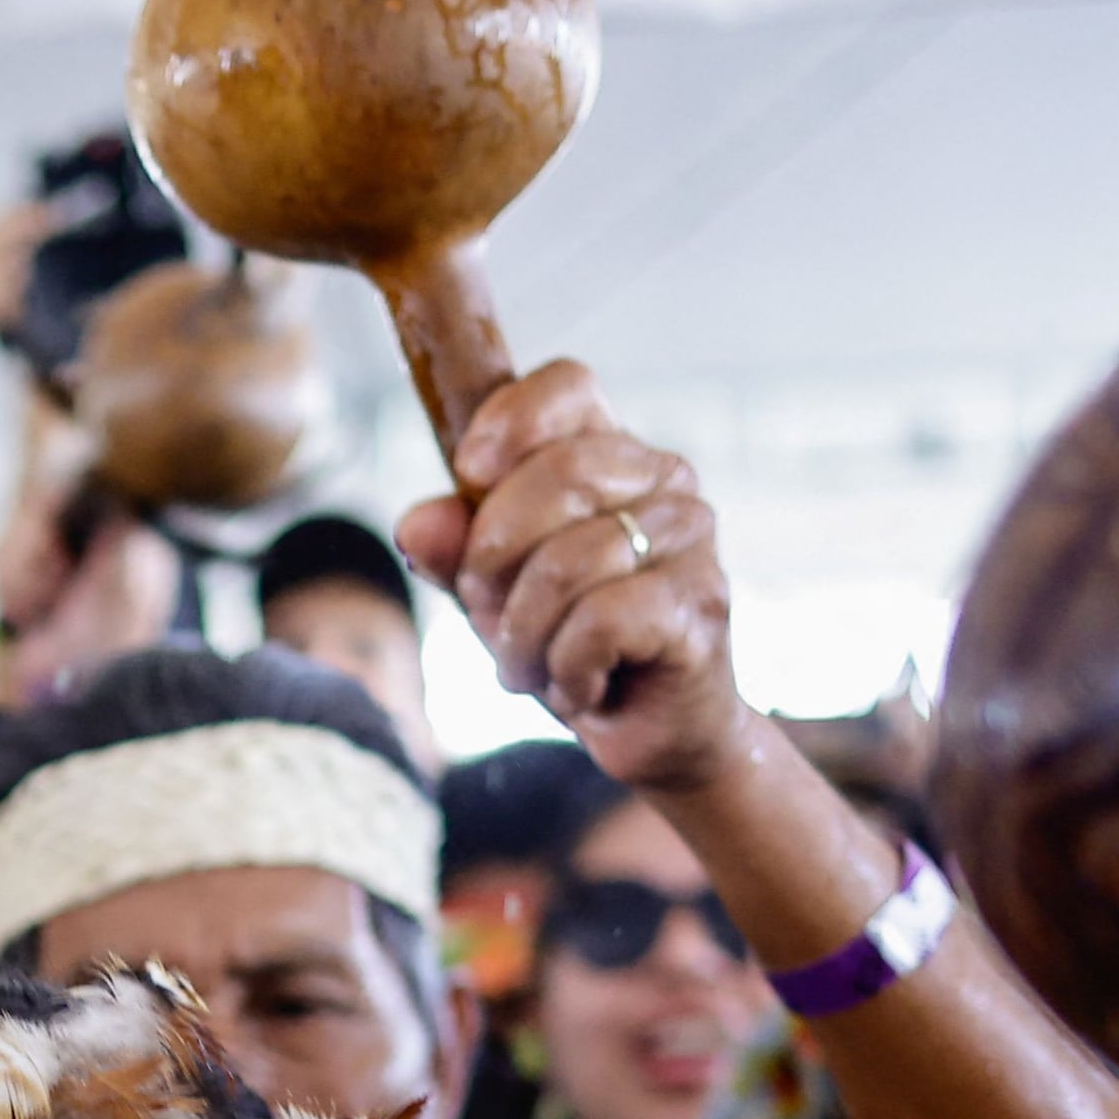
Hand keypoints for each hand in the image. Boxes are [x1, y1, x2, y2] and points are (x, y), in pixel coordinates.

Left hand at [398, 364, 742, 785]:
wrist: (653, 733)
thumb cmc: (574, 646)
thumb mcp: (495, 595)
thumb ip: (456, 552)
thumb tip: (419, 522)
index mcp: (613, 454)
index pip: (569, 385)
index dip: (509, 420)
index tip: (468, 474)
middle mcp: (666, 481)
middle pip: (558, 474)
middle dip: (494, 559)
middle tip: (488, 616)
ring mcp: (691, 540)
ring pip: (570, 560)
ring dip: (524, 635)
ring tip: (532, 668)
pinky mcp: (700, 606)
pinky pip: (601, 619)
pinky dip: (566, 667)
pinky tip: (580, 687)